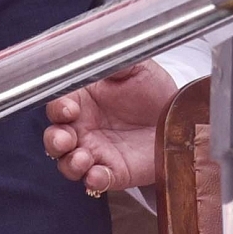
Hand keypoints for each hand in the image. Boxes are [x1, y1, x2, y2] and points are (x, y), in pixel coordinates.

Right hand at [42, 59, 180, 192]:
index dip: (58, 109)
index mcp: (83, 101)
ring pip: (68, 164)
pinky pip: (96, 181)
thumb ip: (115, 61)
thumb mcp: (137, 68)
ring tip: (82, 160)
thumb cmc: (154, 90)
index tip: (70, 109)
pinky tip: (98, 176)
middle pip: (54, 139)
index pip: (58, 106)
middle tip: (66, 139)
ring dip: (70, 164)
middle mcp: (84, 128)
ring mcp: (97, 152)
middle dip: (55, 141)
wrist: (178, 115)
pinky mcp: (114, 172)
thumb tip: (96, 52)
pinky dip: (93, 181)